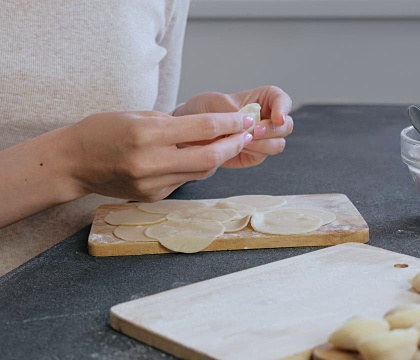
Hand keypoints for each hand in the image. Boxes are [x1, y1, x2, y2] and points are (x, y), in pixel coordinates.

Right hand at [59, 110, 252, 201]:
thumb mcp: (139, 116)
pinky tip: (197, 158)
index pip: (202, 129)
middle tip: (246, 135)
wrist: (74, 162)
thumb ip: (175, 124)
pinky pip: (184, 181)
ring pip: (201, 173)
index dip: (229, 123)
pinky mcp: (153, 196)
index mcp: (147, 134)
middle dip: (233, 145)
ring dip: (218, 158)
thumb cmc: (104, 130)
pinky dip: (196, 169)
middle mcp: (151, 162)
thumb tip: (211, 129)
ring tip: (228, 143)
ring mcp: (152, 184)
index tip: (245, 119)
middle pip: (209, 158)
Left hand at [173, 86, 293, 167]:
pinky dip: (251, 152)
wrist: (188, 131)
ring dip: (262, 144)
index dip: (283, 108)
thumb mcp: (214, 103)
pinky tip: (235, 147)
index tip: (277, 118)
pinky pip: (262, 156)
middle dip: (272, 130)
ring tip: (239, 139)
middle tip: (254, 131)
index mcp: (263, 99)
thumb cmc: (203, 110)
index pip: (282, 100)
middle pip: (286, 126)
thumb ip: (234, 111)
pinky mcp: (255, 155)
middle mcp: (267, 119)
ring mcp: (263, 139)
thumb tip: (251, 123)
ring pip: (278, 144)